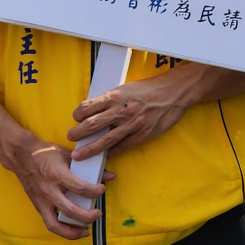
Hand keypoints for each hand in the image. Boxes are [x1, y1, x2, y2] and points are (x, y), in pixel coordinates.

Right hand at [2, 130, 108, 237]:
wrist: (21, 155)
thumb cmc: (46, 153)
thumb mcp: (69, 154)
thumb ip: (89, 166)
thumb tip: (110, 176)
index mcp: (57, 174)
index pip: (79, 188)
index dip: (94, 191)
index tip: (101, 189)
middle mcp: (48, 190)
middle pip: (70, 210)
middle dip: (87, 216)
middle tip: (98, 213)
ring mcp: (41, 200)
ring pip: (56, 224)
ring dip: (73, 230)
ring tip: (86, 230)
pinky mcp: (38, 206)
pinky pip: (50, 223)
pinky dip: (62, 230)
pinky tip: (73, 230)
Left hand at [68, 74, 190, 161]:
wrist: (174, 92)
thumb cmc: (150, 88)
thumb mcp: (127, 88)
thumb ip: (112, 99)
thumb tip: (96, 109)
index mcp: (115, 96)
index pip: (87, 107)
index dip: (77, 114)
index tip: (75, 118)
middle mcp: (121, 110)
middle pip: (91, 125)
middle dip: (77, 134)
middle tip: (71, 138)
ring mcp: (131, 124)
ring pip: (104, 140)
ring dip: (89, 149)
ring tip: (79, 155)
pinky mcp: (141, 134)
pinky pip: (121, 147)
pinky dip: (111, 153)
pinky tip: (104, 156)